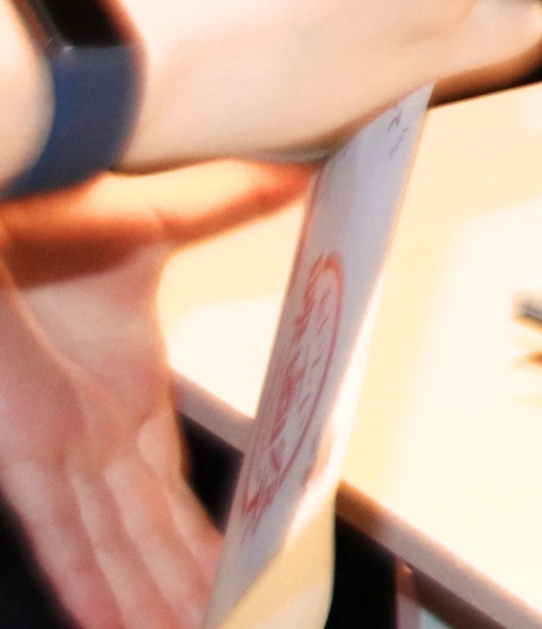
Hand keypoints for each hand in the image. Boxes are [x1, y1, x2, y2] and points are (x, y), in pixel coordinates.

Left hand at [0, 161, 310, 628]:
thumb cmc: (40, 216)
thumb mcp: (150, 221)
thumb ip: (226, 204)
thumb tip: (300, 172)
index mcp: (118, 394)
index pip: (165, 486)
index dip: (199, 534)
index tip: (232, 572)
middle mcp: (89, 437)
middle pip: (147, 536)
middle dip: (182, 589)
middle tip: (227, 627)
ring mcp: (56, 452)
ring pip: (112, 552)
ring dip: (151, 602)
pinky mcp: (24, 455)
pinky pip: (64, 541)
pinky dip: (94, 589)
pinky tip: (125, 626)